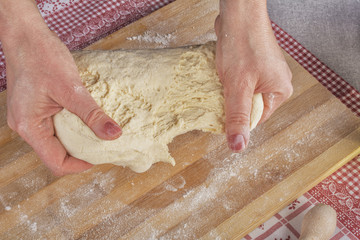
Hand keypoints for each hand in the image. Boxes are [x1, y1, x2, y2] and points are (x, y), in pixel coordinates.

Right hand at [1, 2, 121, 175]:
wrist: (26, 36)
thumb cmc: (43, 57)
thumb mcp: (71, 88)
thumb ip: (92, 114)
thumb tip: (113, 135)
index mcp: (29, 127)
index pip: (56, 162)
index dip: (81, 165)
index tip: (101, 156)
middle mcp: (25, 127)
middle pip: (56, 154)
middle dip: (80, 153)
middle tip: (103, 145)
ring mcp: (28, 118)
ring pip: (56, 141)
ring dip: (77, 139)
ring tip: (97, 132)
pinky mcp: (34, 109)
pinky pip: (54, 127)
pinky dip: (71, 127)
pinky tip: (85, 119)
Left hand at [215, 0, 292, 151]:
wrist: (238, 14)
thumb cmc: (242, 45)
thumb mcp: (238, 87)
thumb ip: (238, 117)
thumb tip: (238, 146)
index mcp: (280, 92)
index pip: (256, 119)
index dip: (237, 117)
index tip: (223, 109)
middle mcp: (276, 83)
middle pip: (249, 106)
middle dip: (233, 101)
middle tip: (224, 89)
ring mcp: (265, 73)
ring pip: (242, 93)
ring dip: (229, 89)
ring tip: (224, 77)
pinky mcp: (254, 65)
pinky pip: (240, 81)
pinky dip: (229, 79)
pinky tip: (223, 71)